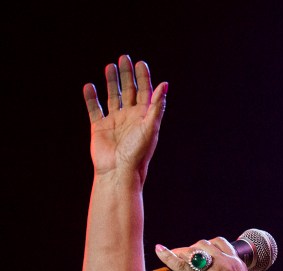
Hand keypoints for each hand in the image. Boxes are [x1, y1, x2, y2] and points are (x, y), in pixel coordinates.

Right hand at [83, 55, 166, 183]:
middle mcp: (130, 117)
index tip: (140, 63)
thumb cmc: (137, 153)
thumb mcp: (150, 127)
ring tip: (109, 66)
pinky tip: (89, 86)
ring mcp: (115, 122)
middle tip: (124, 57)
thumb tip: (165, 84)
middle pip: (130, 91)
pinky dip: (91, 98)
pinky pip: (94, 109)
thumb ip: (156, 106)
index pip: (146, 93)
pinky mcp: (99, 127)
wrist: (118, 172)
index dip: (144, 78)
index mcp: (144, 118)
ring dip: (112, 82)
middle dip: (127, 75)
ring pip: (113, 97)